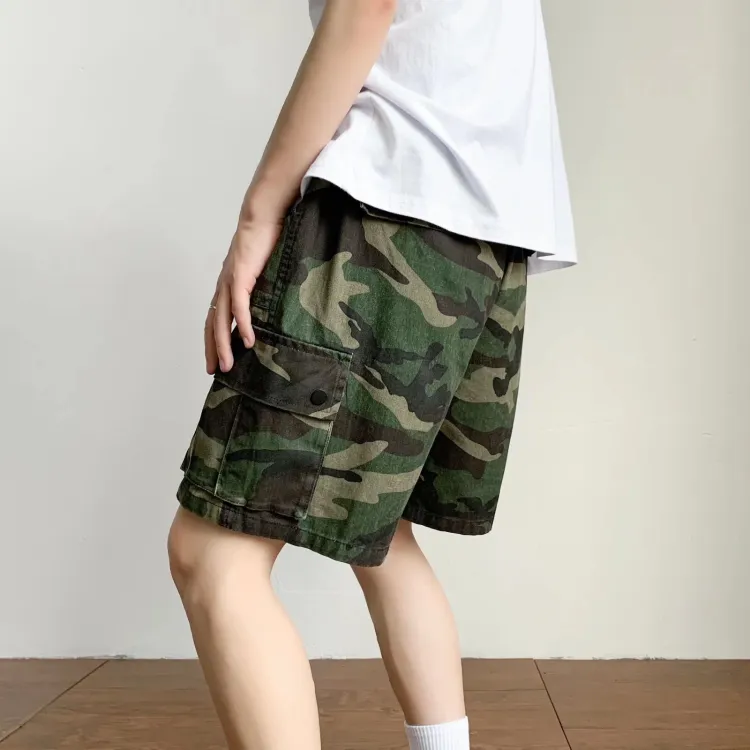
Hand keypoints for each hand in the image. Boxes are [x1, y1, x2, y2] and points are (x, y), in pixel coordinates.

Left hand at [205, 219, 283, 374]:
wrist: (263, 215)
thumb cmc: (266, 239)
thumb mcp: (264, 270)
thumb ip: (263, 288)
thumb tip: (273, 306)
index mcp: (227, 285)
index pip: (215, 318)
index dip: (213, 340)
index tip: (216, 359)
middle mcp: (224, 286)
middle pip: (212, 324)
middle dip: (213, 349)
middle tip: (216, 371)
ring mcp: (230, 281)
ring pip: (221, 320)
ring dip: (224, 345)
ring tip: (229, 365)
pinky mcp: (240, 276)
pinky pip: (240, 307)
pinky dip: (244, 325)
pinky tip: (249, 341)